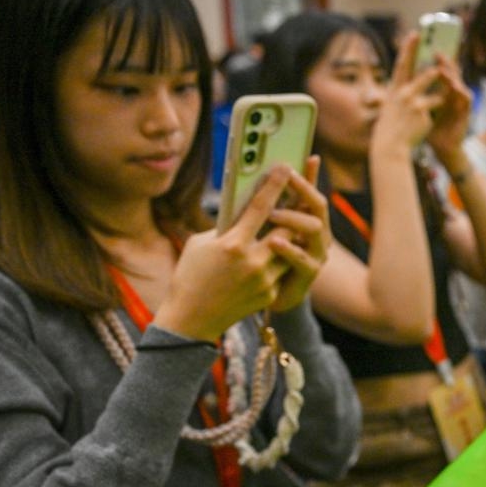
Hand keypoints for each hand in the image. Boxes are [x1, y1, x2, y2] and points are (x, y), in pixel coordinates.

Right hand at [153, 166, 298, 340]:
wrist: (191, 319)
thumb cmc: (190, 275)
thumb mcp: (200, 244)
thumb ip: (225, 228)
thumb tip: (245, 211)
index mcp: (232, 244)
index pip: (260, 208)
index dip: (275, 185)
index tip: (286, 167)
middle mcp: (252, 262)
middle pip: (286, 229)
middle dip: (292, 215)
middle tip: (295, 201)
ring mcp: (264, 280)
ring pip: (290, 251)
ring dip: (289, 240)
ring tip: (286, 229)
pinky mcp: (270, 294)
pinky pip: (282, 271)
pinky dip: (279, 261)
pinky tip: (271, 258)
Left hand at [263, 156, 330, 312]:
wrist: (258, 297)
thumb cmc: (252, 259)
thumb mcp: (250, 231)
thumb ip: (250, 213)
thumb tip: (240, 184)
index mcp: (302, 218)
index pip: (307, 190)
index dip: (309, 173)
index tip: (306, 155)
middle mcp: (316, 232)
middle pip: (317, 204)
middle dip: (303, 188)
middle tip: (287, 176)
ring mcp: (316, 252)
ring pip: (314, 227)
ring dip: (293, 217)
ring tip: (273, 212)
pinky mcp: (309, 273)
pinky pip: (302, 259)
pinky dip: (289, 249)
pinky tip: (273, 241)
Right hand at [370, 32, 444, 155]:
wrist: (390, 146)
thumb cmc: (392, 127)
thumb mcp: (392, 106)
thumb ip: (402, 93)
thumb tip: (410, 83)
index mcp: (394, 90)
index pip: (401, 65)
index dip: (408, 48)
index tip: (414, 34)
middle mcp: (401, 92)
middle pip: (415, 68)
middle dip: (425, 53)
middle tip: (435, 44)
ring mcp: (412, 101)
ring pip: (430, 83)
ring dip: (439, 77)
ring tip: (447, 74)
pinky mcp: (422, 111)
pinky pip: (437, 102)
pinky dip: (439, 104)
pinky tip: (435, 110)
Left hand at [425, 52, 471, 166]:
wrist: (441, 146)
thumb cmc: (431, 126)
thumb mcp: (421, 107)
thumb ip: (416, 93)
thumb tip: (400, 77)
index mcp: (442, 89)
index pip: (440, 68)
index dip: (436, 57)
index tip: (433, 51)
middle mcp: (453, 91)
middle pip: (451, 71)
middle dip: (444, 61)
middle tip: (436, 51)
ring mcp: (460, 100)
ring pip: (459, 81)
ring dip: (452, 73)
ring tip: (443, 67)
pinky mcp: (466, 111)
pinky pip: (466, 97)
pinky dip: (460, 90)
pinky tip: (454, 85)